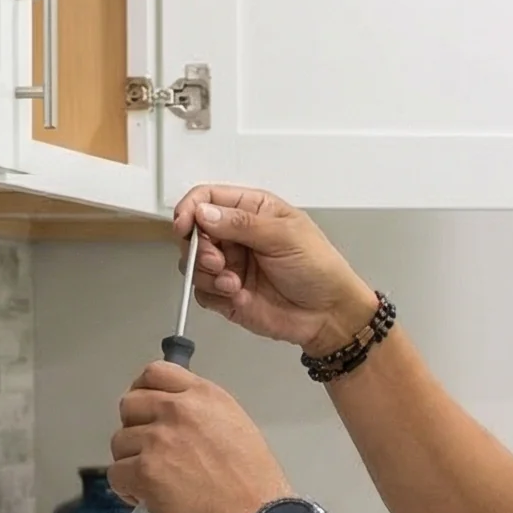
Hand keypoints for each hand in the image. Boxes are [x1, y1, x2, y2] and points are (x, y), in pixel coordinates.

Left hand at [110, 365, 289, 512]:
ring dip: (131, 463)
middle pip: (129, 405)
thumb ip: (200, 413)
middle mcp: (178, 409)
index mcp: (204, 395)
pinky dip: (127, 490)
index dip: (144, 392)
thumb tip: (169, 419)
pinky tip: (147, 500)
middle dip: (135, 429)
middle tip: (152, 454)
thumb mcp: (235, 427)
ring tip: (155, 483)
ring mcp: (158, 440)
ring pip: (119, 443)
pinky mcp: (144, 472)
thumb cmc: (255, 482)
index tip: (148, 413)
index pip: (154, 372)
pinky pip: (116, 474)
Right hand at [175, 188, 377, 357]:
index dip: (190, 208)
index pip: (208, 198)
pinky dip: (213, 293)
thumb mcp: (284, 236)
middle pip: (194, 232)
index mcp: (252, 210)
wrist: (328, 314)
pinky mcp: (227, 293)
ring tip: (233, 281)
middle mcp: (237, 235)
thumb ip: (241, 223)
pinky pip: (202, 291)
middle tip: (217, 260)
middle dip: (199, 247)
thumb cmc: (319, 268)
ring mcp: (231, 264)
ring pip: (194, 263)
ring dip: (206, 273)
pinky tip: (236, 294)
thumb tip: (204, 212)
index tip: (184, 224)